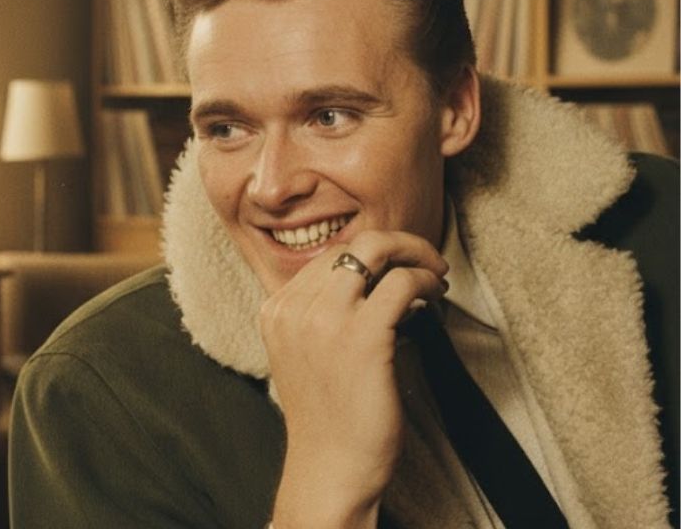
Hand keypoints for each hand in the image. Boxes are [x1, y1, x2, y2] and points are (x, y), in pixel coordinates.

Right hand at [261, 230, 447, 528]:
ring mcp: (325, 321)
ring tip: (435, 273)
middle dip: (397, 243)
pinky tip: (435, 293)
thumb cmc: (329, 416)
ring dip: (415, 254)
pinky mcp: (362, 337)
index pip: (326, 255)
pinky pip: (402, 283)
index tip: (398, 265)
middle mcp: (294, 310)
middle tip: (426, 259)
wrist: (331, 468)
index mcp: (276, 311)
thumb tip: (378, 277)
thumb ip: (322, 314)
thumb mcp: (306, 353)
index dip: (370, 253)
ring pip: (375, 250)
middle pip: (350, 245)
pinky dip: (425, 279)